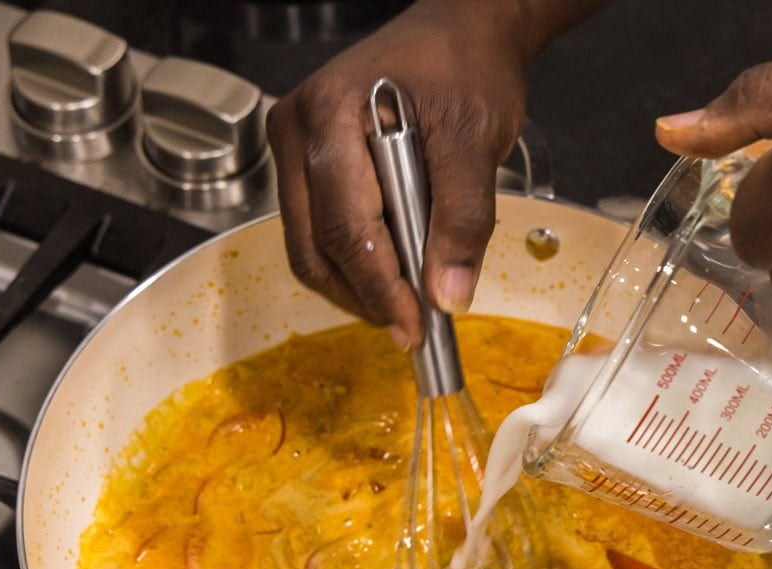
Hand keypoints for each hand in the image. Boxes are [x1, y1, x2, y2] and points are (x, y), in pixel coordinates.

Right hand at [267, 1, 530, 348]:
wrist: (460, 36)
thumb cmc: (464, 67)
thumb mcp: (475, 139)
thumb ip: (463, 218)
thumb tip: (447, 294)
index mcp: (330, 114)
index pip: (345, 226)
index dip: (380, 288)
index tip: (415, 326)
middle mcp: (297, 131)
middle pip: (315, 247)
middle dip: (365, 296)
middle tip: (413, 329)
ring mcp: (295, 150)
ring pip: (311, 248)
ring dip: (358, 286)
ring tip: (408, 304)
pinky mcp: (307, 167)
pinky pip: (318, 232)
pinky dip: (357, 263)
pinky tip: (395, 272)